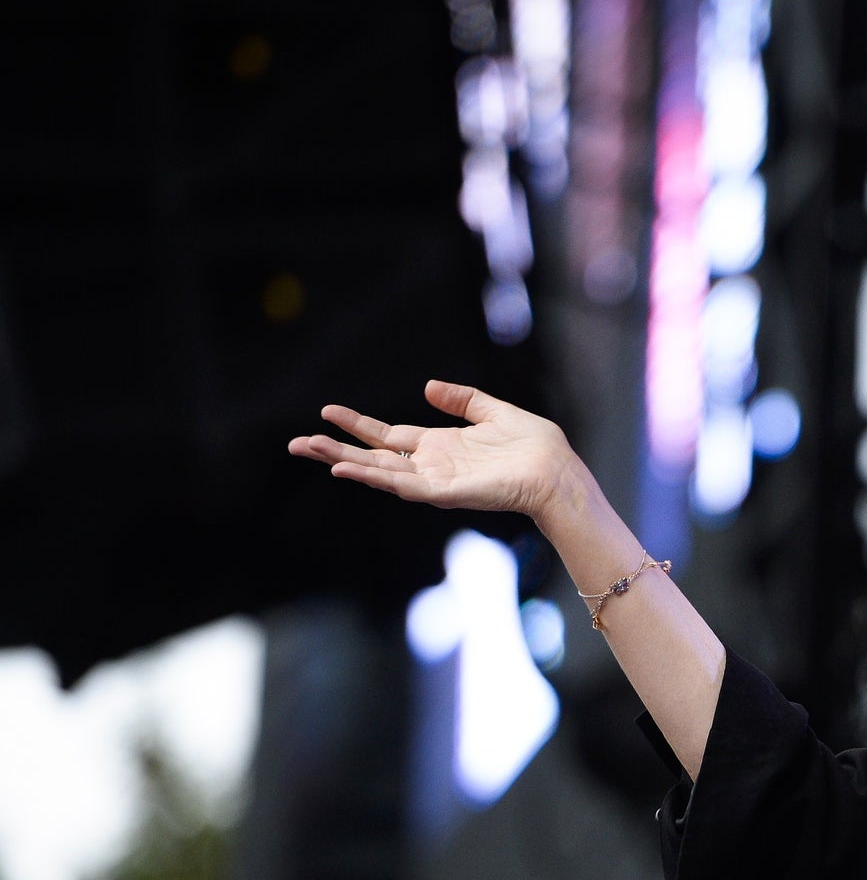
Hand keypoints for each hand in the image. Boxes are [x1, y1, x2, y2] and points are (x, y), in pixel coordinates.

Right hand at [286, 379, 580, 520]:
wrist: (558, 472)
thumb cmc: (536, 448)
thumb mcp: (494, 412)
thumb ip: (462, 400)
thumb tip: (426, 386)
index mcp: (441, 447)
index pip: (389, 436)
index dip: (358, 425)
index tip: (327, 413)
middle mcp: (432, 465)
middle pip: (373, 456)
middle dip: (335, 450)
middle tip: (296, 442)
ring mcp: (435, 481)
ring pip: (379, 471)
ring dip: (343, 461)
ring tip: (308, 449)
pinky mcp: (445, 493)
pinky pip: (402, 486)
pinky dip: (374, 477)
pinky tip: (348, 469)